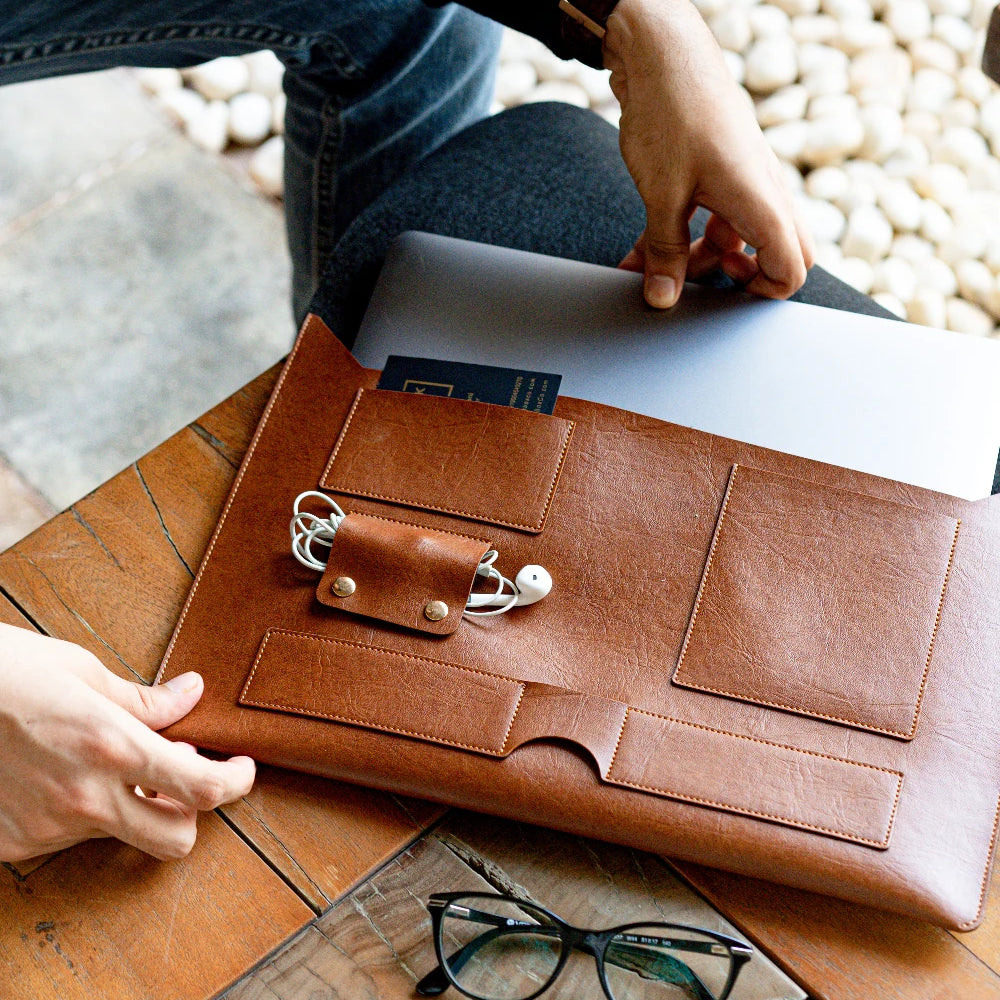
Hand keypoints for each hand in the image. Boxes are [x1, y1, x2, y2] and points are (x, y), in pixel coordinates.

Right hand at [0, 624, 254, 861]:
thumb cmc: (6, 671)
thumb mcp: (83, 672)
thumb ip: (144, 700)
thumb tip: (191, 694)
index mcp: (112, 746)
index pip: (203, 788)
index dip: (237, 783)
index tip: (241, 769)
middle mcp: (85, 796)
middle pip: (175, 839)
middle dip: (189, 814)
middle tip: (178, 779)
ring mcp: (46, 826)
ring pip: (116, 834)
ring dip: (126, 807)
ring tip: (99, 763)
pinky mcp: (12, 843)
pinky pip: (65, 838)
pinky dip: (75, 813)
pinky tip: (54, 777)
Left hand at [604, 0, 813, 306]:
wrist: (660, 51)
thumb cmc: (671, 112)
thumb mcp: (661, 196)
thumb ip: (664, 253)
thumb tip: (663, 299)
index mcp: (761, 200)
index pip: (792, 269)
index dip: (762, 295)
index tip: (720, 296)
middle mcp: (761, 191)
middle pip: (777, 254)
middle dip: (736, 279)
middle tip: (694, 283)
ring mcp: (743, 180)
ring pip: (737, 238)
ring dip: (699, 259)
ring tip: (651, 267)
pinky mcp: (720, 171)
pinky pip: (714, 217)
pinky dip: (684, 236)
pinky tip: (643, 248)